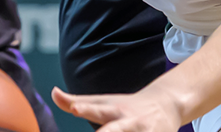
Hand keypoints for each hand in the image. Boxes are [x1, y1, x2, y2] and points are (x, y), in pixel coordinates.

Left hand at [52, 88, 183, 131]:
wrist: (167, 105)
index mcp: (116, 111)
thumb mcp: (104, 102)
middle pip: (116, 130)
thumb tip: (53, 92)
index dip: (85, 109)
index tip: (76, 109)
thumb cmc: (127, 106)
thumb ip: (76, 101)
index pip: (98, 110)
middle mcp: (131, 122)